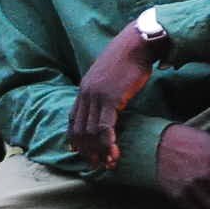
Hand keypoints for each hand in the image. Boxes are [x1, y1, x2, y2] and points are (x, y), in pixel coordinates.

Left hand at [69, 23, 162, 170]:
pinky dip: (107, 143)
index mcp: (83, 89)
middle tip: (96, 164)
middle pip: (79, 130)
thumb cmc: (128, 59)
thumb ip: (104, 91)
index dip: (76, 139)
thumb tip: (110, 104)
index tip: (82, 153)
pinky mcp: (109, 98)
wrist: (137, 44)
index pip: (72, 120)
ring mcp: (95, 96)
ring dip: (98, 151)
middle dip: (87, 150)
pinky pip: (104, 127)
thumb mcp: (109, 77)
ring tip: (107, 163)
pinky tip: (114, 153)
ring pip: (90, 132)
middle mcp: (85, 94)